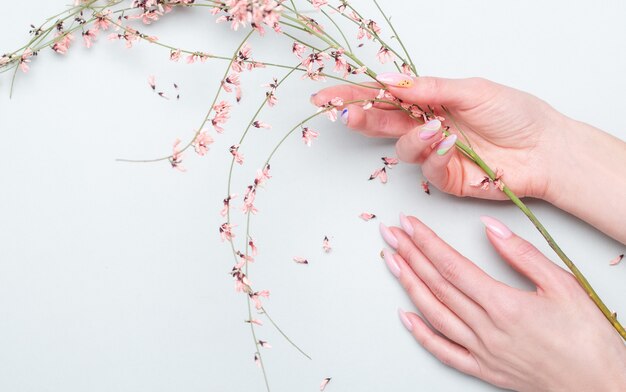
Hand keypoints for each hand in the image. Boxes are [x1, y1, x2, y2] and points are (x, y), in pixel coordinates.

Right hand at [311, 75, 566, 199]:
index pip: (386, 96)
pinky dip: (435, 155)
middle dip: (361, 117)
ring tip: (437, 128)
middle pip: (383, 122)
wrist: (546, 148)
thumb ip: (428, 88)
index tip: (326, 97)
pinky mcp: (446, 178)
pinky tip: (450, 144)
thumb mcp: (472, 89)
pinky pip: (427, 169)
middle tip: (344, 114)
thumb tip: (388, 79)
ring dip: (412, 138)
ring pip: (402, 148)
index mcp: (432, 101)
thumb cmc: (517, 114)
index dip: (355, 95)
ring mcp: (436, 154)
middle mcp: (429, 126)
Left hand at [379, 215, 625, 390]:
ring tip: (391, 262)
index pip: (452, 265)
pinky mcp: (483, 370)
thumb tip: (490, 227)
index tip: (409, 224)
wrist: (601, 387)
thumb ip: (523, 254)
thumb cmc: (588, 339)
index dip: (426, 242)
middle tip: (390, 234)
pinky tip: (405, 316)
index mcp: (504, 305)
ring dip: (408, 285)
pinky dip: (421, 334)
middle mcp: (486, 329)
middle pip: (437, 285)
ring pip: (434, 314)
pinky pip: (443, 352)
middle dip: (409, 255)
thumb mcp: (564, 286)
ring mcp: (481, 351)